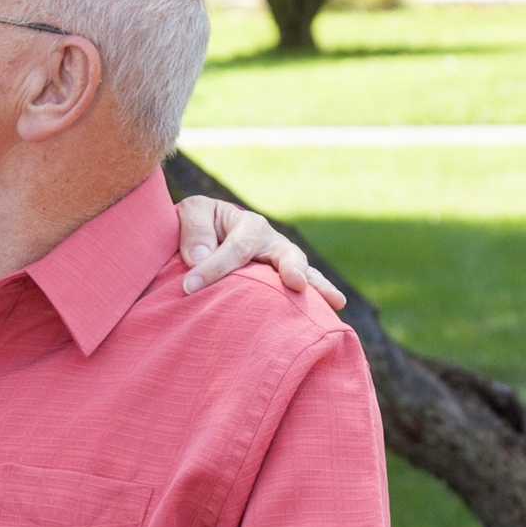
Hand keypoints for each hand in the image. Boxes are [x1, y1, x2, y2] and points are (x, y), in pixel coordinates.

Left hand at [174, 194, 345, 309]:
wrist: (207, 238)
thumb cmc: (199, 227)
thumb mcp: (190, 215)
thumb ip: (194, 231)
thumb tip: (199, 259)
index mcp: (248, 225)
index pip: (236, 249)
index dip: (214, 267)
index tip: (189, 287)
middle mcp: (272, 243)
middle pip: (286, 255)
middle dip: (291, 268)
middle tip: (294, 283)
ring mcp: (283, 264)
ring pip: (303, 272)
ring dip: (316, 286)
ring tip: (333, 301)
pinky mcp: (286, 283)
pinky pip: (305, 290)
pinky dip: (320, 298)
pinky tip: (336, 311)